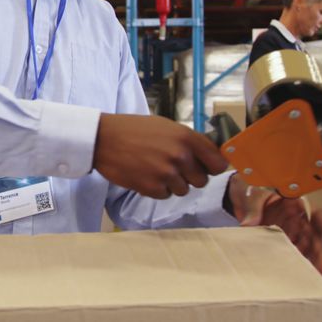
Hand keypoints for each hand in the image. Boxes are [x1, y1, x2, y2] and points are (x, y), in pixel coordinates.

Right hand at [94, 114, 227, 199]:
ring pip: (183, 190)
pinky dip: (157, 189)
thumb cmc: (134, 129)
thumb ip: (188, 141)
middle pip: (202, 180)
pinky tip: (145, 175)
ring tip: (155, 169)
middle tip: (172, 168)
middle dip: (190, 177)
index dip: (212, 167)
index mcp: (186, 137)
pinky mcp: (153, 188)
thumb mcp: (166, 126)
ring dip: (172, 184)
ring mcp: (167, 174)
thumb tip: (207, 157)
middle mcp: (180, 156)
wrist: (104, 139)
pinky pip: (165, 195)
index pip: (218, 163)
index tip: (206, 168)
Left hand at [230, 175, 321, 276]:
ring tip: (317, 276)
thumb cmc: (254, 189)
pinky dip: (298, 262)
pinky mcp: (283, 240)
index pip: (317, 216)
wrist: (242, 196)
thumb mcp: (254, 194)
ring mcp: (291, 231)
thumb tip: (249, 224)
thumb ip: (254, 209)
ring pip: (307, 247)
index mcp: (296, 203)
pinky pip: (294, 252)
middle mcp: (297, 218)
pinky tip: (302, 273)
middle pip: (314, 236)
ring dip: (313, 261)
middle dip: (321, 253)